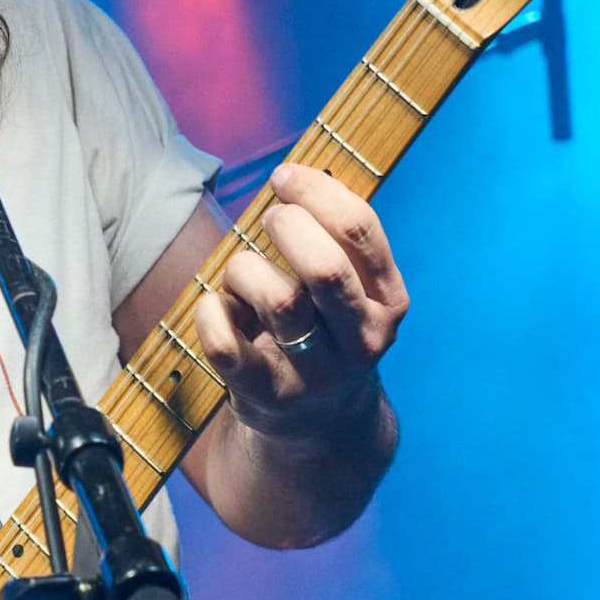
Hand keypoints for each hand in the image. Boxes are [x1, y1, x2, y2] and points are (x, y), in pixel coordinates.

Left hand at [194, 162, 407, 436]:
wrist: (320, 423)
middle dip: (287, 227)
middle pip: (325, 269)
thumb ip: (334, 236)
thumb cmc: (326, 329)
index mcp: (389, 302)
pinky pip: (225, 345)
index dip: (316, 192)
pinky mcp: (265, 397)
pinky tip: (217, 307)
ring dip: (245, 270)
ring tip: (243, 274)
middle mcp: (362, 342)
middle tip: (270, 220)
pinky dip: (210, 313)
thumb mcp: (352, 288)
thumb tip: (291, 176)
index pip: (360, 232)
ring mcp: (315, 375)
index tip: (284, 178)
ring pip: (277, 301)